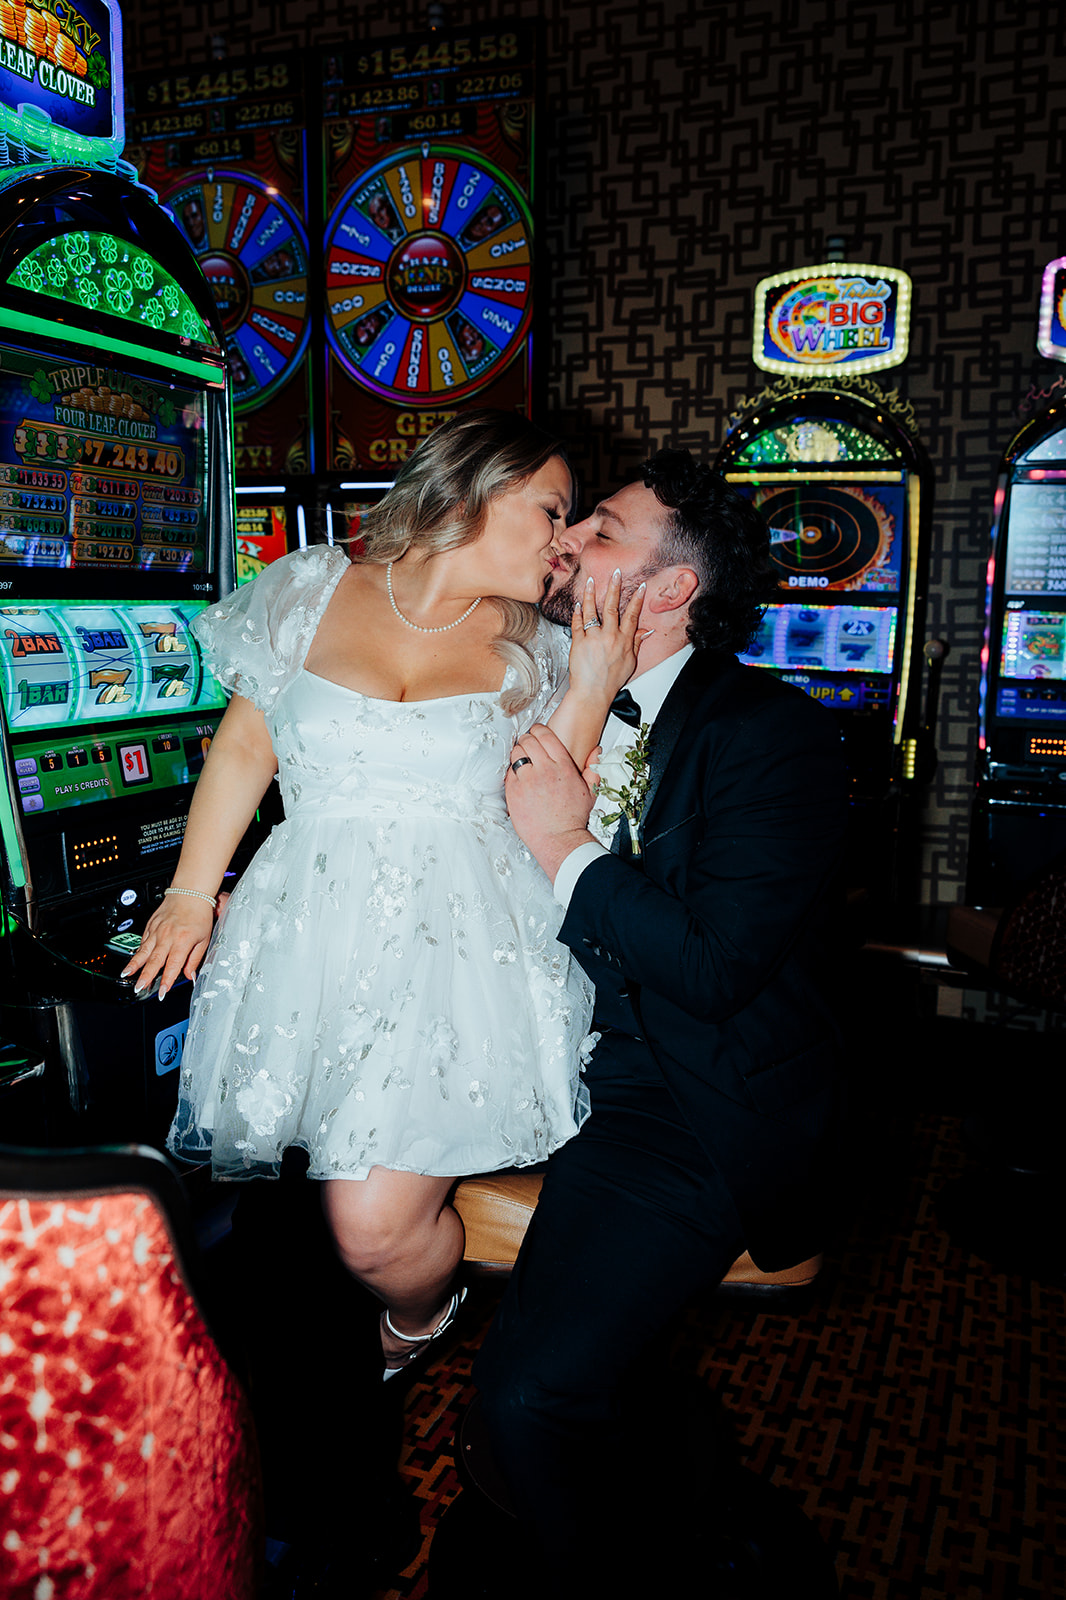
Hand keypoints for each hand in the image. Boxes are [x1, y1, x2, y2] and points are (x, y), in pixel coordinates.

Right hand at [120, 893, 215, 1000]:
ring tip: (126, 974)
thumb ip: (195, 959)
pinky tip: (134, 960)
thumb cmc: (199, 914)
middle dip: (145, 976)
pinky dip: (138, 951)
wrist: (189, 893)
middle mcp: (167, 936)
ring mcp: (157, 930)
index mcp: (182, 941)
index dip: (167, 981)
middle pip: (154, 960)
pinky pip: (143, 941)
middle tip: (138, 988)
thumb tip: (191, 975)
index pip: (173, 965)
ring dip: (134, 964)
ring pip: (143, 950)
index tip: (162, 993)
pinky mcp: (151, 925)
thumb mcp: (204, 939)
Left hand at [506, 724, 597, 881]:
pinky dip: (512, 771)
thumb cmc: (572, 818)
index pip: (546, 735)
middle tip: (527, 744)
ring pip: (516, 753)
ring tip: (522, 759)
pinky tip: (518, 776)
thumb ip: (592, 769)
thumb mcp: (590, 792)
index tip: (537, 732)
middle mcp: (544, 770)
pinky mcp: (513, 791)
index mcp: (563, 766)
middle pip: (528, 740)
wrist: (559, 839)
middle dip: (527, 739)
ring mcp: (527, 780)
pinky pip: (508, 772)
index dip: (539, 730)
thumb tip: (596, 752)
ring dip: (518, 753)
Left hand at [565, 570, 649, 704]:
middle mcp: (609, 637)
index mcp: (624, 641)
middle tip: (615, 573)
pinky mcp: (578, 642)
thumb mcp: (630, 663)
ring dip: (592, 594)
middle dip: (615, 588)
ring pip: (592, 611)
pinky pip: (577, 623)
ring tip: (591, 581)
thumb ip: (636, 644)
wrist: (593, 692)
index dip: (637, 600)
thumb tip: (644, 631)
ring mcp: (593, 638)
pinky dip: (578, 613)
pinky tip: (578, 604)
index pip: (632, 615)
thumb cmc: (611, 681)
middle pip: (612, 607)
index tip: (640, 587)